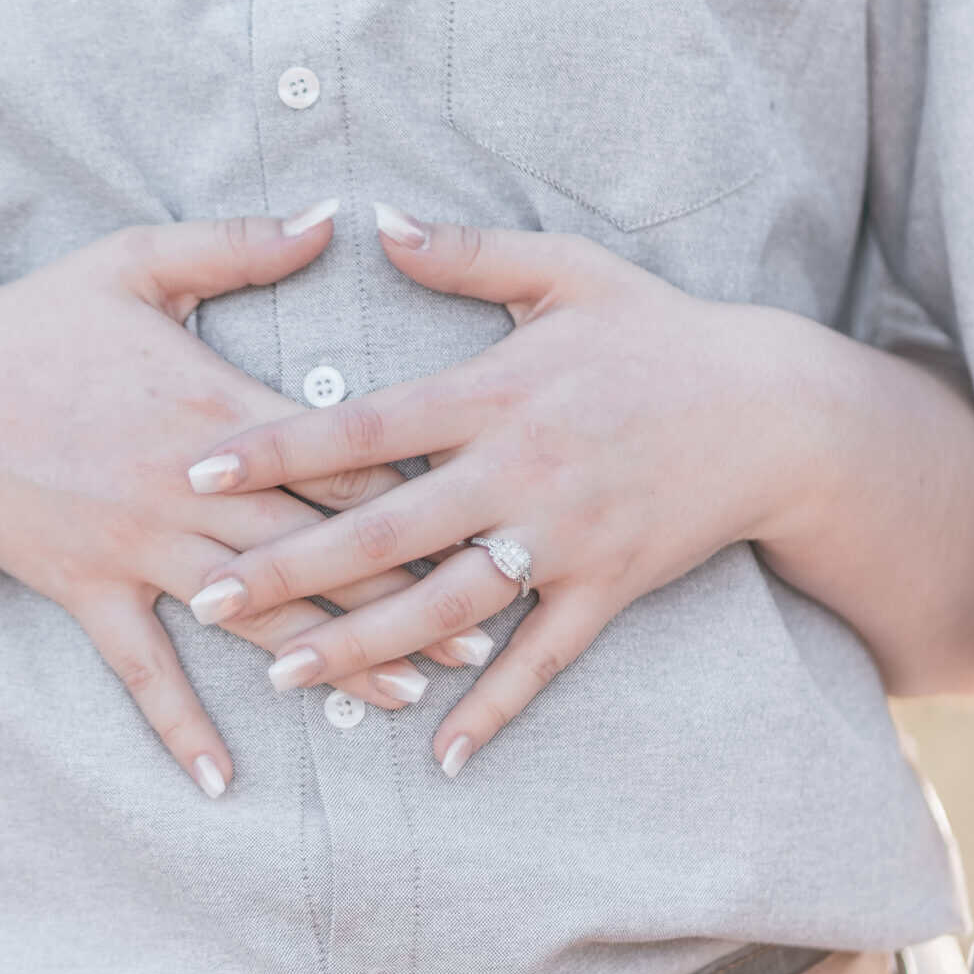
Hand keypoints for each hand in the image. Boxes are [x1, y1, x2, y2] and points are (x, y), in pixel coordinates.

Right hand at [0, 201, 491, 793]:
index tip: (492, 511)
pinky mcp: (89, 590)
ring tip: (412, 693)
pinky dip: (181, 727)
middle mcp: (188, 491)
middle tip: (491, 626)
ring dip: (337, 659)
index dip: (420, 487)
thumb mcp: (137, 262)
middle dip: (411, 589)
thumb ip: (239, 242)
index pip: (339, 456)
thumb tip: (330, 217)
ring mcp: (139, 549)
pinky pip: (143, 672)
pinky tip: (224, 781)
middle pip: (322, 549)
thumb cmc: (36, 322)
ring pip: (256, 616)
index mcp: (216, 410)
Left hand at [181, 203, 848, 776]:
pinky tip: (437, 754)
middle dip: (289, 569)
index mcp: (495, 391)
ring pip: (447, 606)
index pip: (365, 425)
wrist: (778, 410)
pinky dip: (491, 709)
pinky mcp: (607, 588)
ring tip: (285, 678)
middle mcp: (521, 471)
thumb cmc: (661, 333)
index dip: (278, 447)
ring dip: (364, 647)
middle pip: (385, 529)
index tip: (196, 468)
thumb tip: (375, 220)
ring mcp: (564, 538)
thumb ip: (467, 254)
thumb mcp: (567, 272)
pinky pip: (541, 660)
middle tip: (204, 602)